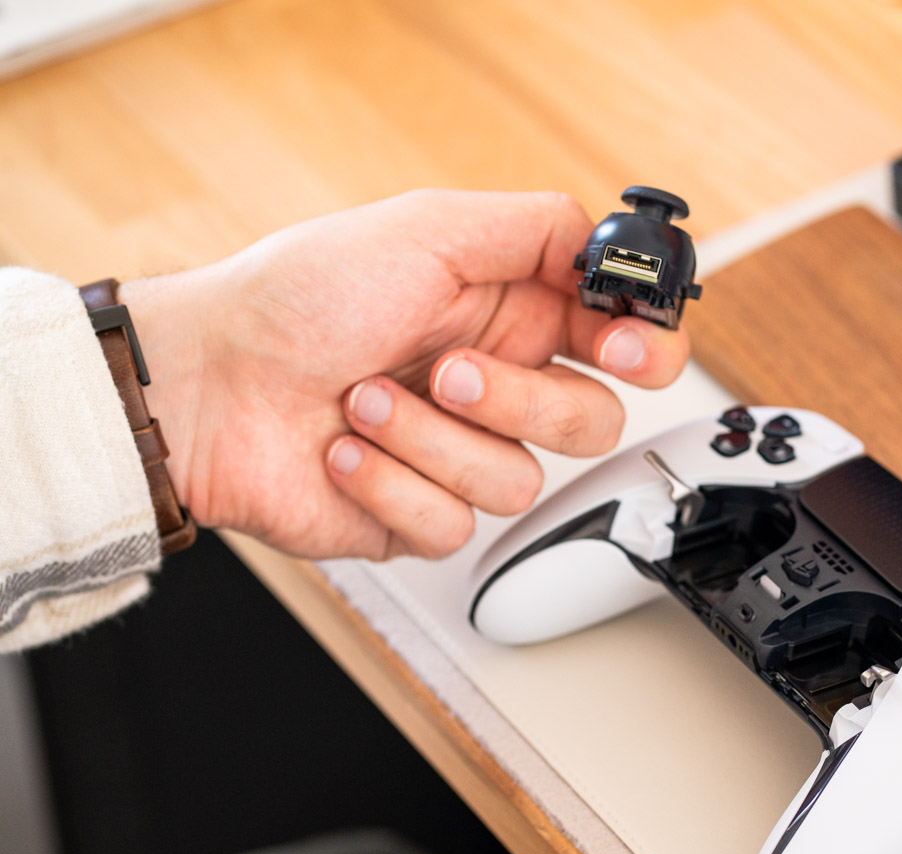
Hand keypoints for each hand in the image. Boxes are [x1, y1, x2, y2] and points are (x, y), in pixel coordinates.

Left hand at [123, 190, 689, 559]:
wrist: (206, 385)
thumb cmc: (296, 300)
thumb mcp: (425, 229)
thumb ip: (537, 229)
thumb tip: (609, 247)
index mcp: (513, 316)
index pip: (626, 345)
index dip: (645, 352)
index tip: (622, 349)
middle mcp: (498, 388)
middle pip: (593, 423)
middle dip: (520, 400)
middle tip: (449, 370)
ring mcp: (460, 455)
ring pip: (520, 482)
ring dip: (430, 439)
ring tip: (361, 403)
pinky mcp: (420, 517)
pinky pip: (454, 526)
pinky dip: (391, 483)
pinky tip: (343, 451)